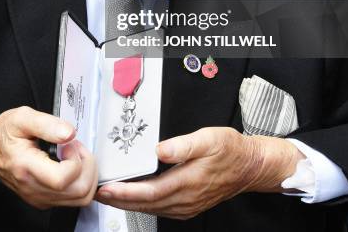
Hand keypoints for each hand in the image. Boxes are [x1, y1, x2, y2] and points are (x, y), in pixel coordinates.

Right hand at [0, 106, 97, 208]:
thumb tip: (69, 133)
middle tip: (76, 147)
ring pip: (80, 198)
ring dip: (86, 174)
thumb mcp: (22, 117)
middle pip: (78, 192)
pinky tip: (70, 163)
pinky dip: (81, 180)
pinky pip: (73, 198)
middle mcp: (34, 188)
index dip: (75, 159)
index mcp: (26, 167)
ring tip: (74, 155)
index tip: (70, 143)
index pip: (62, 178)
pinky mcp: (44, 200)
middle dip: (87, 166)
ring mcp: (40, 197)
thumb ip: (47, 124)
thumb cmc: (2, 134)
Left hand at [96, 126, 303, 219]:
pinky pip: (161, 208)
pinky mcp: (189, 205)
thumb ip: (183, 145)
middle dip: (119, 201)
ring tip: (110, 196)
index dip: (125, 192)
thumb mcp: (208, 138)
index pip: (149, 192)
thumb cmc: (230, 150)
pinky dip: (144, 204)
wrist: (250, 166)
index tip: (106, 189)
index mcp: (187, 182)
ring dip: (129, 204)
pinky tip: (136, 198)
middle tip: (97, 194)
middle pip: (146, 204)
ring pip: (152, 209)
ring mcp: (187, 205)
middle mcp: (185, 199)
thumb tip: (159, 150)